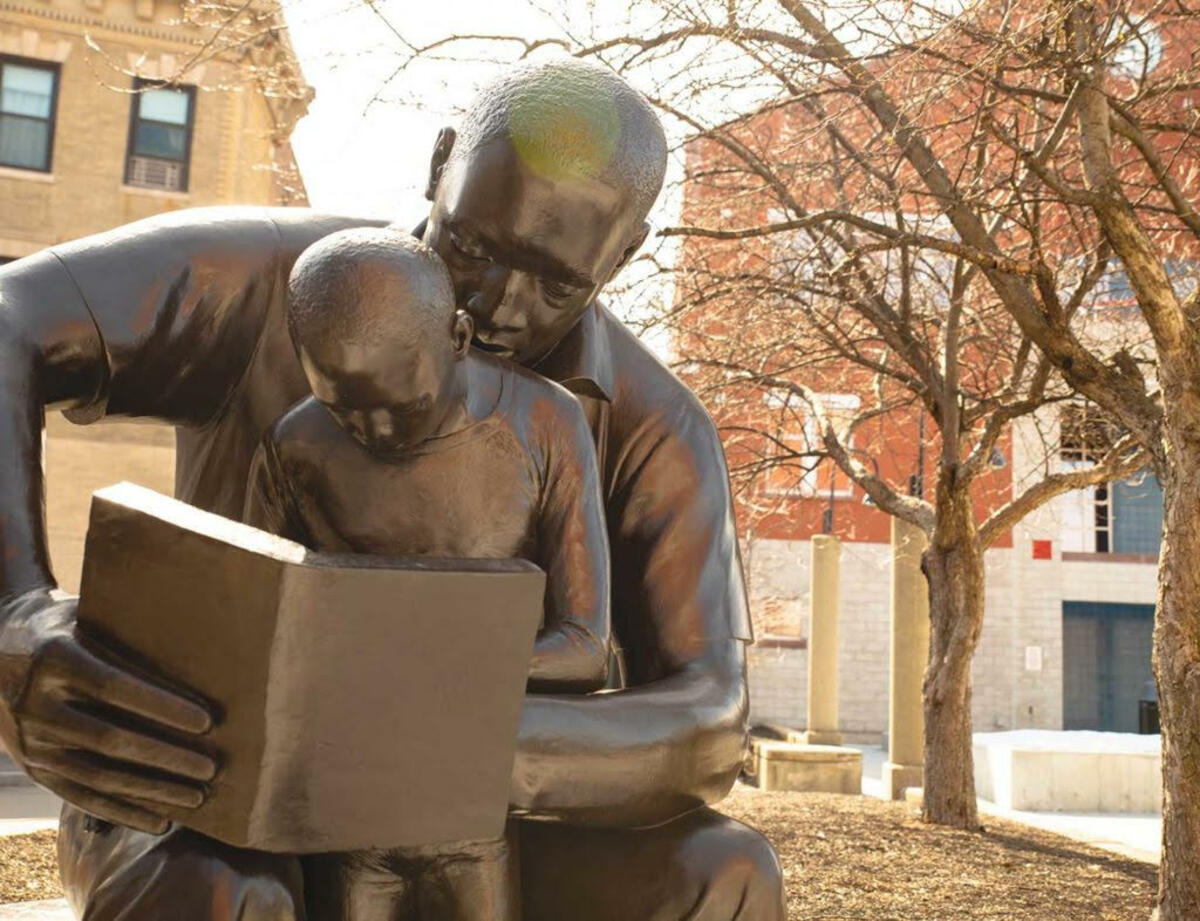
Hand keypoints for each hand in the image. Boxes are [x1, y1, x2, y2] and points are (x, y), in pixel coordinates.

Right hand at [0, 589, 216, 833]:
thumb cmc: (66, 626)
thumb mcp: (87, 616)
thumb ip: (127, 634)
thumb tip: (198, 646)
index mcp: (53, 658)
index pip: (113, 687)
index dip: (161, 706)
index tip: (206, 721)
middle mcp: (35, 703)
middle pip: (109, 739)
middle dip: (165, 757)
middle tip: (211, 767)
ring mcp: (30, 741)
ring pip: (97, 775)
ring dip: (150, 790)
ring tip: (196, 797)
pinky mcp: (33, 767)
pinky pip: (80, 796)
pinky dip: (122, 811)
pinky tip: (160, 820)